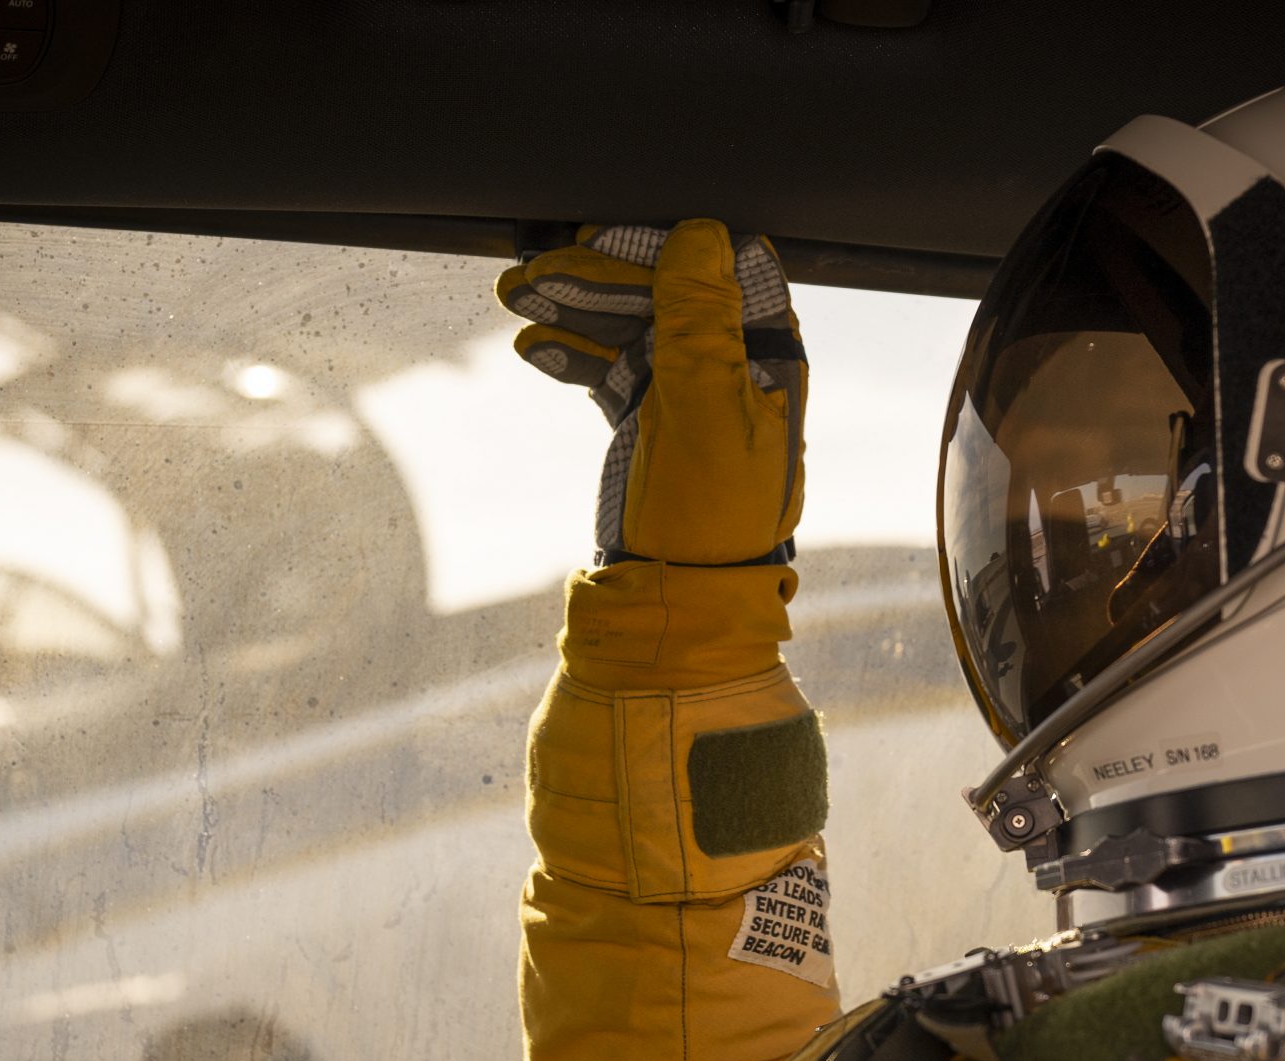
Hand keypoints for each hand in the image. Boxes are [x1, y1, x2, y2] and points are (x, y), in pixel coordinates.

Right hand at [498, 221, 807, 567]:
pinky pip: (611, 369)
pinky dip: (574, 354)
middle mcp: (732, 370)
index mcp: (766, 360)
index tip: (599, 238)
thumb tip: (699, 234)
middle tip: (536, 271)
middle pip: (665, 296)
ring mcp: (689, 395)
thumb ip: (700, 323)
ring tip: (518, 295)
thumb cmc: (708, 517)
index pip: (718, 274)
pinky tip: (534, 344)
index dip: (658, 249)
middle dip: (599, 279)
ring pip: (630, 328)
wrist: (676, 602)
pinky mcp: (651, 421)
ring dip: (574, 308)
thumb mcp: (704, 413)